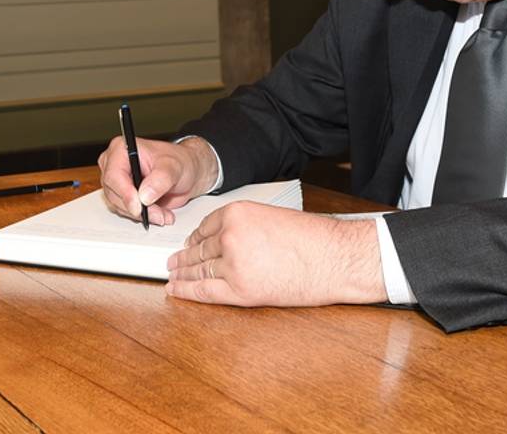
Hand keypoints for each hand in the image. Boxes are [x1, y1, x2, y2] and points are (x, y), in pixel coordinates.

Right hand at [97, 135, 216, 224]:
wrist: (187, 173)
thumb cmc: (180, 162)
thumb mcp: (174, 167)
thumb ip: (160, 179)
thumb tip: (144, 195)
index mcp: (122, 149)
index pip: (114, 175)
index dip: (125, 193)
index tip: (139, 207)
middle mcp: (115, 164)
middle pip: (114, 193)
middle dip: (137, 208)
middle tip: (159, 214)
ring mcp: (116, 181)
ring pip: (119, 206)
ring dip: (142, 214)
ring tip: (162, 213)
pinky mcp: (121, 195)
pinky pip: (125, 211)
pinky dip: (142, 216)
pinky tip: (158, 213)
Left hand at [165, 204, 387, 306]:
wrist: (334, 258)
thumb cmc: (312, 238)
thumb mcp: (270, 217)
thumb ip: (244, 226)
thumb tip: (224, 240)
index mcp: (237, 213)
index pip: (205, 227)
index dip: (194, 239)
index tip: (188, 244)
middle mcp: (230, 236)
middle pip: (199, 249)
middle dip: (184, 257)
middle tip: (172, 261)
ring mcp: (233, 264)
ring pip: (199, 270)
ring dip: (182, 274)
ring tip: (172, 276)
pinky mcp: (241, 290)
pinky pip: (205, 291)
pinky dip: (186, 292)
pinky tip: (175, 290)